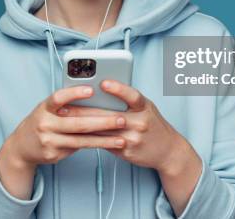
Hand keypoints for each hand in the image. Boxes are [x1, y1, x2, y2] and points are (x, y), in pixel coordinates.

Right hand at [0, 85, 126, 199]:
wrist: (21, 147)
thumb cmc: (42, 120)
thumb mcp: (48, 108)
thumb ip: (66, 104)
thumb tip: (95, 97)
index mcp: (44, 107)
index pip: (58, 98)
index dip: (74, 93)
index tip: (91, 90)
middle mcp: (45, 124)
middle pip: (77, 123)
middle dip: (102, 121)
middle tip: (121, 119)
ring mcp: (49, 141)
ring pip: (81, 140)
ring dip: (104, 139)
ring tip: (122, 137)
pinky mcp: (54, 155)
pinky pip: (79, 149)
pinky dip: (96, 145)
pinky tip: (109, 144)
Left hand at [58, 80, 200, 176]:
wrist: (168, 151)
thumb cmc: (153, 124)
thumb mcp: (146, 108)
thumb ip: (128, 101)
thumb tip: (101, 91)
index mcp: (145, 108)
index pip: (132, 95)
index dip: (118, 89)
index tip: (103, 82)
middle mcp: (140, 123)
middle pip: (109, 115)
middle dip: (84, 110)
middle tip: (65, 106)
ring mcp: (133, 139)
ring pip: (103, 131)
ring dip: (82, 125)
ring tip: (65, 120)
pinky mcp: (126, 152)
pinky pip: (105, 143)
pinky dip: (90, 137)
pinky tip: (75, 134)